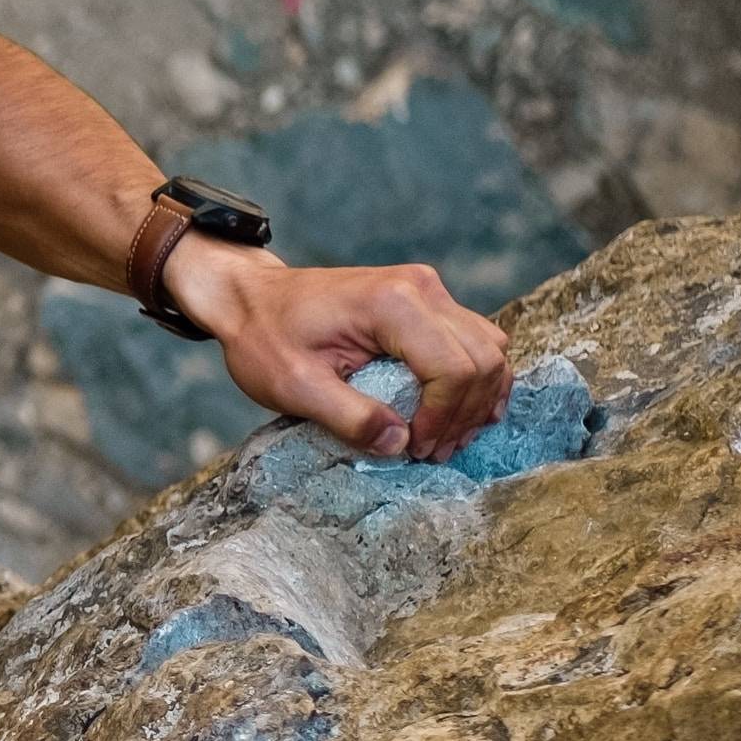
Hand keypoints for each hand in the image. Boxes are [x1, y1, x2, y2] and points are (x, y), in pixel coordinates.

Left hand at [178, 245, 512, 462]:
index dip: (444, 418)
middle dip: (465, 414)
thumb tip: (399, 445)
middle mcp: (421, 288)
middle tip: (432, 453)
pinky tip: (451, 413)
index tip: (414, 448)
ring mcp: (428, 289)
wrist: (252, 298)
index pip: (454, 368)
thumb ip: (348, 417)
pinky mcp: (427, 300)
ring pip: (488, 349)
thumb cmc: (265, 338)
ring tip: (442, 439)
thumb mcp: (293, 387)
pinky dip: (472, 380)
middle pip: (482, 359)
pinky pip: (473, 341)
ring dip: (475, 399)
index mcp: (391, 303)